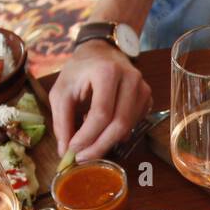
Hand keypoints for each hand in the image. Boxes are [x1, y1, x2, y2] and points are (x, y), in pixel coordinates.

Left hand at [49, 41, 151, 161]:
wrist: (101, 52)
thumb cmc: (79, 71)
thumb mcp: (61, 91)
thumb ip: (62, 121)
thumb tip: (66, 151)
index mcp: (107, 72)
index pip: (101, 113)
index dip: (88, 136)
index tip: (73, 149)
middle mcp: (131, 79)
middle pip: (119, 124)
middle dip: (100, 146)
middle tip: (83, 158)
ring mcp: (143, 89)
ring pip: (128, 128)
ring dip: (107, 142)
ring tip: (89, 143)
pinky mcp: (147, 98)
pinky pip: (134, 125)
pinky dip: (118, 135)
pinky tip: (103, 131)